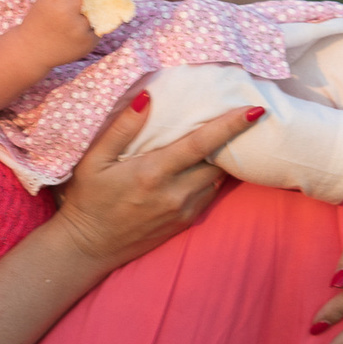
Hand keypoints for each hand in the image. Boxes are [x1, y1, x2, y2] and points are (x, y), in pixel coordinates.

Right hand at [19, 0, 102, 63]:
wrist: (32, 51)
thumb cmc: (40, 21)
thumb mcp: (45, 0)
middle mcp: (68, 12)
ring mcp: (80, 29)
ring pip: (99, 11)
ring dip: (95, 10)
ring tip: (82, 15)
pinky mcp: (89, 42)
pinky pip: (100, 27)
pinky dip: (94, 26)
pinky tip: (81, 29)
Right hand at [52, 93, 260, 269]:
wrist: (88, 246)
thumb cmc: (88, 199)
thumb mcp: (93, 161)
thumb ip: (121, 128)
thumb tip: (146, 97)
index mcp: (153, 173)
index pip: (201, 144)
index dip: (230, 126)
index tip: (255, 111)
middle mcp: (175, 193)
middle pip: (218, 161)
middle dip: (231, 140)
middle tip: (240, 118)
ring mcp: (183, 211)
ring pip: (217, 180)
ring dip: (221, 160)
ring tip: (223, 140)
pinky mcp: (185, 223)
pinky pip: (209, 194)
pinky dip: (211, 178)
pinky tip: (202, 166)